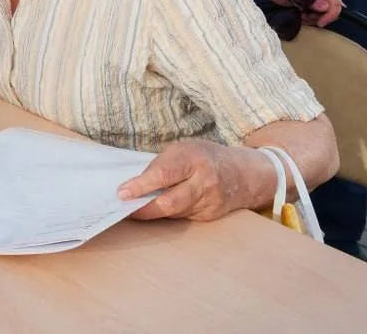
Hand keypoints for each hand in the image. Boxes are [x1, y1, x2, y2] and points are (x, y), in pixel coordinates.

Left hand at [118, 140, 268, 221]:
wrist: (243, 173)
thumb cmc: (204, 156)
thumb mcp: (183, 149)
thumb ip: (162, 165)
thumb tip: (134, 183)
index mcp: (194, 159)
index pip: (163, 174)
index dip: (140, 185)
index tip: (122, 193)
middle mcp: (204, 182)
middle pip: (169, 202)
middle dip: (143, 208)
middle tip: (124, 209)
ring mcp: (209, 201)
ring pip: (173, 212)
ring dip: (151, 213)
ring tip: (133, 210)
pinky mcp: (209, 216)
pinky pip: (182, 217)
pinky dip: (166, 214)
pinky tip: (155, 211)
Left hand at [253, 0, 342, 26]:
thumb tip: (325, 6)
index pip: (336, 4)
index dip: (331, 16)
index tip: (319, 23)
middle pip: (331, 11)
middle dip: (319, 18)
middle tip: (304, 17)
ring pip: (323, 14)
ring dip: (312, 19)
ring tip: (299, 14)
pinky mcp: (310, 2)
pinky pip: (316, 14)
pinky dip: (309, 18)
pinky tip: (299, 14)